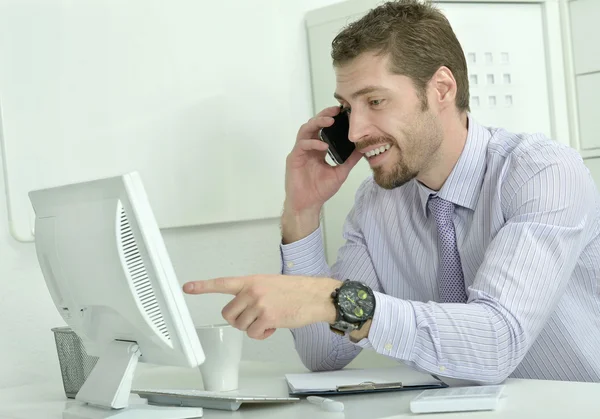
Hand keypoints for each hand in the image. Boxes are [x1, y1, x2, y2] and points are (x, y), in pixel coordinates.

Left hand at [183, 275, 341, 339]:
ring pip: (241, 326)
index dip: (203, 286)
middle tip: (253, 318)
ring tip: (268, 320)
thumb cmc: (296, 291)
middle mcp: (253, 291)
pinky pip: (253, 334)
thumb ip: (253, 292)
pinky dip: (262, 334)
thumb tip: (243, 306)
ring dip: (253, 328)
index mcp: (252, 281)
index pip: (223, 283)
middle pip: (228, 313)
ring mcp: (259, 304)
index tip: (188, 287)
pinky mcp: (267, 317)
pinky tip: (273, 326)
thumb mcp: (270, 284)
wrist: (315, 296)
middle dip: (239, 320)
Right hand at [281, 106, 361, 242]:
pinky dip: (313, 143)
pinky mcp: (294, 158)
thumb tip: (364, 149)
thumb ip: (350, 160)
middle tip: (337, 110)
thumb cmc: (320, 190)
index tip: (344, 112)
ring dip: (317, 123)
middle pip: (314, 124)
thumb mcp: (340, 172)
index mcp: (318, 149)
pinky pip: (302, 145)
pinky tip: (323, 145)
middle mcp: (309, 147)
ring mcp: (300, 152)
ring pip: (305, 130)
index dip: (332, 118)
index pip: (324, 129)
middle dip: (324, 115)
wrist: (308, 204)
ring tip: (330, 121)